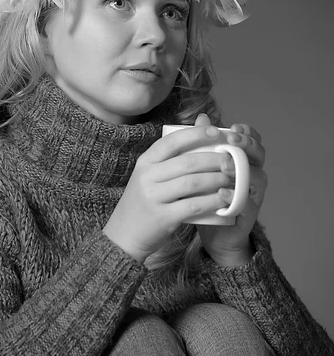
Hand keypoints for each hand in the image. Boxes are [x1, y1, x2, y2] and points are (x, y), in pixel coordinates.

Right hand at [103, 123, 233, 262]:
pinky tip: (225, 199)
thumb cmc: (144, 201)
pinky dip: (213, 201)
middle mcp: (147, 176)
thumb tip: (203, 121)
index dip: (197, 134)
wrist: (124, 235)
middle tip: (232, 161)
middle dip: (214, 160)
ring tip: (232, 179)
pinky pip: (194, 205)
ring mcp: (154, 197)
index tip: (218, 132)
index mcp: (145, 161)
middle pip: (188, 162)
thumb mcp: (150, 174)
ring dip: (217, 180)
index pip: (173, 141)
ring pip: (193, 183)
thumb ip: (173, 153)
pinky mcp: (163, 217)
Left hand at [194, 114, 267, 265]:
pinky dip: (234, 196)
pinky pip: (246, 202)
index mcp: (244, 160)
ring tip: (225, 165)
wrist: (212, 231)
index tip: (233, 127)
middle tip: (231, 140)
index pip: (252, 140)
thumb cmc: (208, 194)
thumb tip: (202, 118)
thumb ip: (204, 144)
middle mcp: (253, 174)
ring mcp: (253, 193)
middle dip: (247, 145)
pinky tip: (221, 192)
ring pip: (257, 176)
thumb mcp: (203, 167)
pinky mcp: (248, 213)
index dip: (247, 132)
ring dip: (241, 169)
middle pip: (259, 154)